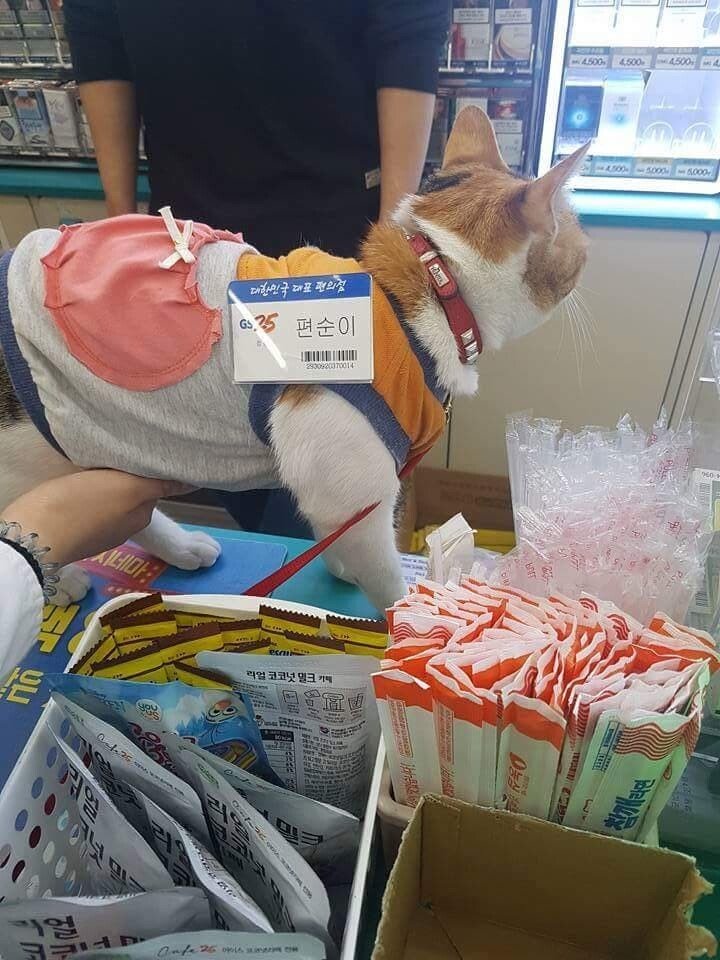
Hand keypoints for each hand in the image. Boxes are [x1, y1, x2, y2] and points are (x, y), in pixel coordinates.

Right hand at [4, 470, 190, 566]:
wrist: (35, 533)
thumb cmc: (81, 504)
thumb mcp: (126, 487)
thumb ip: (159, 484)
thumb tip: (191, 483)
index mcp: (141, 515)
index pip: (153, 486)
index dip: (146, 470)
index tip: (138, 456)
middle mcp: (126, 526)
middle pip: (135, 495)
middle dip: (129, 480)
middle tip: (113, 459)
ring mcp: (102, 532)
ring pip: (114, 502)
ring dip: (110, 489)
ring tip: (94, 472)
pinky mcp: (80, 532)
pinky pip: (94, 510)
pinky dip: (92, 499)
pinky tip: (79, 491)